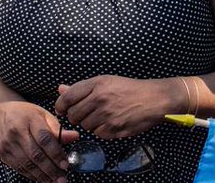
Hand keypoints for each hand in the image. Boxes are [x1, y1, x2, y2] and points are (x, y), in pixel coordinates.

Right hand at [0, 100, 78, 182]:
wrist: (0, 112)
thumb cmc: (26, 113)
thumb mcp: (43, 114)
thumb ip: (58, 128)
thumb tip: (75, 137)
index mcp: (29, 119)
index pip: (44, 139)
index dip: (56, 153)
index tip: (66, 164)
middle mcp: (16, 132)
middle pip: (35, 154)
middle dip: (51, 169)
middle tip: (63, 178)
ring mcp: (8, 144)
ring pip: (27, 164)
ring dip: (42, 176)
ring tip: (55, 181)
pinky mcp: (3, 154)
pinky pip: (19, 168)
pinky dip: (32, 175)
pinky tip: (43, 179)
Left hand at [54, 76, 178, 139]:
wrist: (154, 99)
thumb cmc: (130, 89)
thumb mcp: (106, 81)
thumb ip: (81, 88)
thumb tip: (60, 89)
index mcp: (97, 84)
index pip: (67, 97)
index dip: (61, 106)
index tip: (62, 109)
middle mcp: (100, 99)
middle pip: (73, 115)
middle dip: (76, 116)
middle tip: (87, 113)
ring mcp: (107, 115)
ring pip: (85, 126)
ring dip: (90, 124)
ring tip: (103, 116)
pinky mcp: (114, 128)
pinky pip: (97, 134)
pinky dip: (101, 131)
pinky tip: (111, 122)